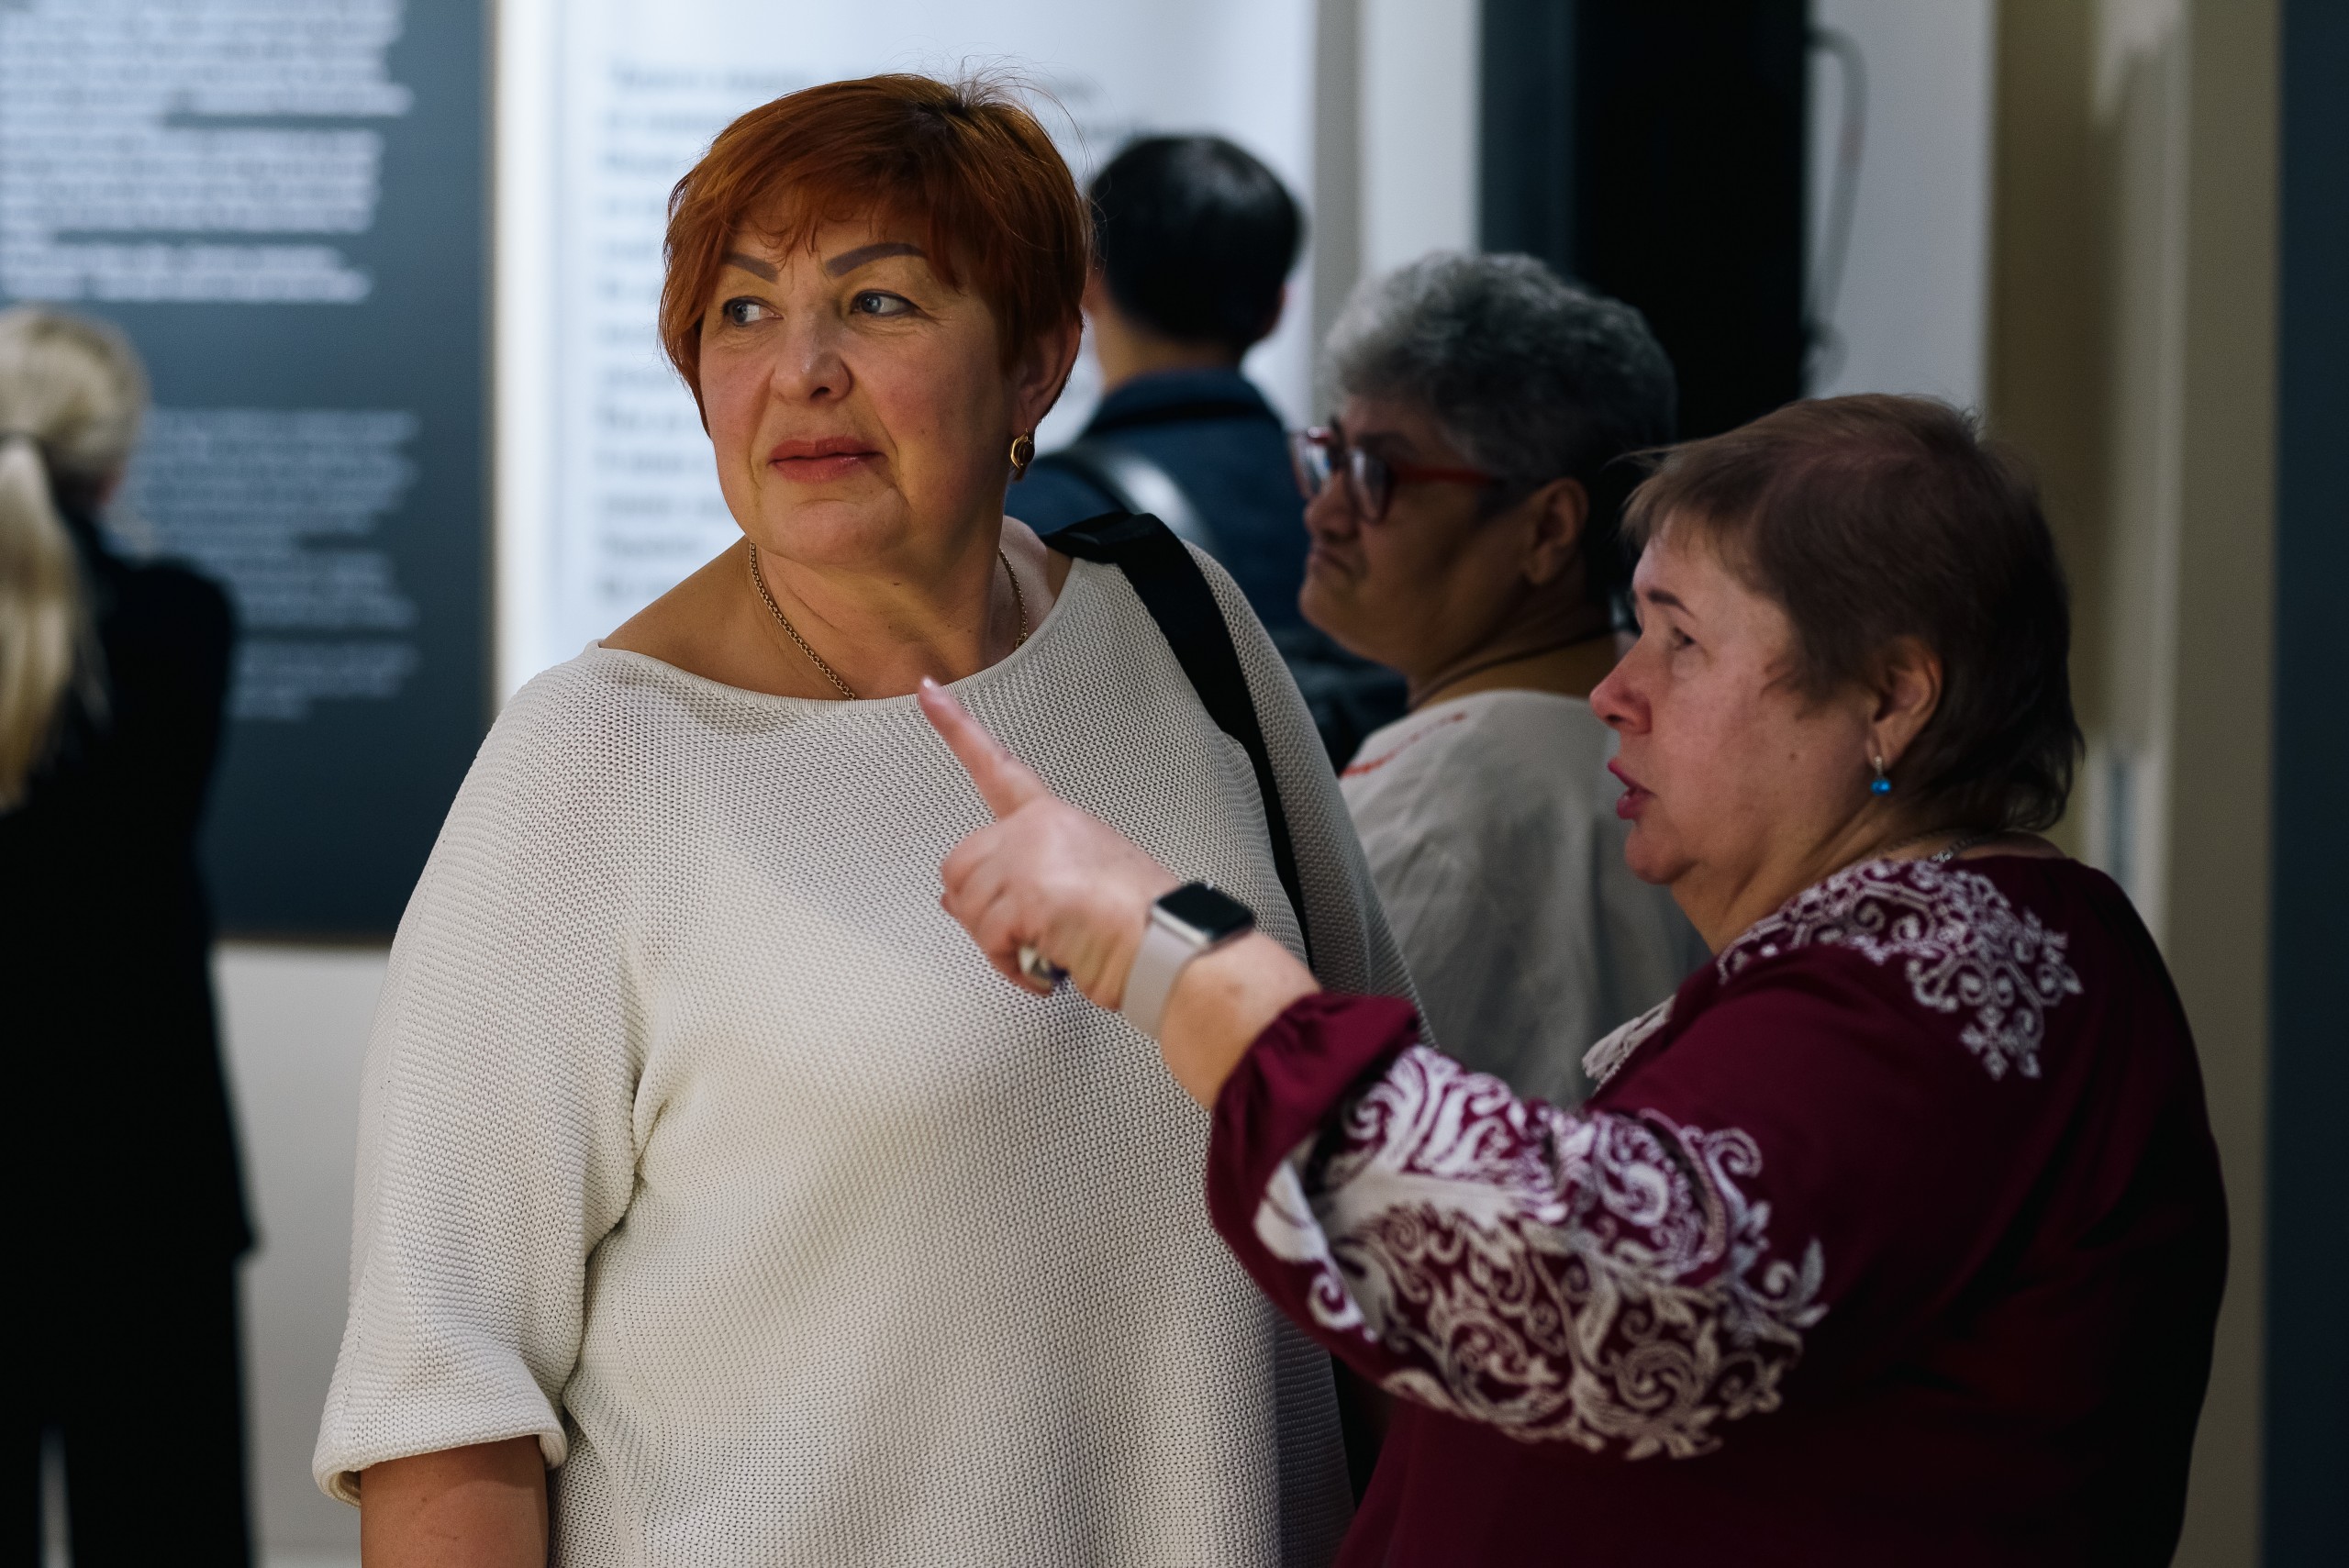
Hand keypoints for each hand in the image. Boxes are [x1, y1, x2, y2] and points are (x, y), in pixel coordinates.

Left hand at [918, 678, 1176, 1008]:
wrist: (1167, 946)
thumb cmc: (1138, 923)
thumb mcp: (1074, 889)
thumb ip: (1014, 883)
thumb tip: (953, 899)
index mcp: (1053, 819)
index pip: (997, 766)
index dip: (957, 727)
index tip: (929, 693)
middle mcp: (1038, 828)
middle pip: (959, 864)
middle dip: (979, 910)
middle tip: (1021, 933)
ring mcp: (1030, 856)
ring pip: (967, 905)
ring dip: (998, 943)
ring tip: (1045, 948)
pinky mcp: (1027, 894)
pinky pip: (988, 939)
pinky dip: (1012, 965)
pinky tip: (1047, 963)